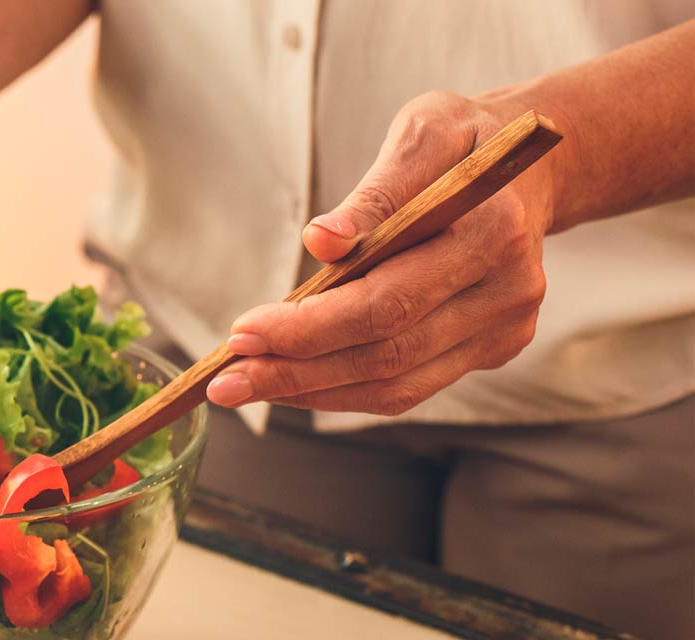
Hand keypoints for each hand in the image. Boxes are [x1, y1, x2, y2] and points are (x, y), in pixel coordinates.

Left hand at [207, 91, 555, 415]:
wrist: (527, 167)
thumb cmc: (461, 144)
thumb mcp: (421, 134)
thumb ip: (374, 193)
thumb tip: (320, 241)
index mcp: (494, 230)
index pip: (389, 300)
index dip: (310, 325)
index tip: (242, 331)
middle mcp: (509, 290)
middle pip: (388, 352)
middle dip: (296, 370)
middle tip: (226, 378)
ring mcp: (505, 328)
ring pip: (397, 384)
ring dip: (312, 391)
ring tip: (246, 384)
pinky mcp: (492, 349)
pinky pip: (409, 386)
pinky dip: (344, 389)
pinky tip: (293, 382)